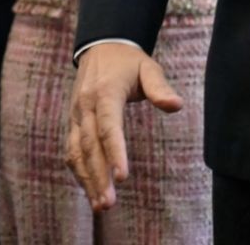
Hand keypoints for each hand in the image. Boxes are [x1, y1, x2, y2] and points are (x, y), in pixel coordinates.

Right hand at [66, 43, 182, 210]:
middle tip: (108, 202)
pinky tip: (90, 187)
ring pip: (78, 151)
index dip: (115, 152)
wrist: (101, 46)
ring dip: (87, 179)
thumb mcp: (148, 67)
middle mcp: (86, 105)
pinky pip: (73, 149)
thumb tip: (176, 106)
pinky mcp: (73, 121)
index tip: (122, 176)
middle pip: (91, 146)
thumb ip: (160, 87)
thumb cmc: (129, 61)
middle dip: (99, 176)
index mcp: (105, 92)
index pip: (108, 127)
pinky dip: (79, 170)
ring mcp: (76, 114)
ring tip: (100, 204)